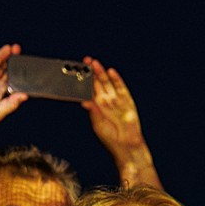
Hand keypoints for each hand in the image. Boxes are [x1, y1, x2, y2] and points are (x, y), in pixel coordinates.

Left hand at [82, 58, 148, 173]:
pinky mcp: (127, 101)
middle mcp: (105, 101)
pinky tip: (111, 72)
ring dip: (101, 73)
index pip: (88, 90)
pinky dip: (116, 79)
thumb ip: (93, 111)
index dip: (84, 80)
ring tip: (95, 63)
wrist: (127, 145)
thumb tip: (84, 101)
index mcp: (96, 106)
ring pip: (108, 83)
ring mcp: (116, 100)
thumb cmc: (110, 138)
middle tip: (86, 61)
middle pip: (98, 83)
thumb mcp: (98, 124)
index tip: (77, 71)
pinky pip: (121, 87)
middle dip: (92, 72)